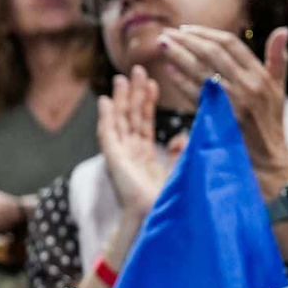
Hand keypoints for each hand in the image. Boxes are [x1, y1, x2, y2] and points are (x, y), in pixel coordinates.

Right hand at [98, 67, 174, 219]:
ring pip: (119, 120)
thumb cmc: (169, 201)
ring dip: (120, 99)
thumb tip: (182, 137)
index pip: (145, 123)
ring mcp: (120, 156)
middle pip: (131, 117)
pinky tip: (106, 100)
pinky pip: (107, 134)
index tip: (154, 82)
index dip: (148, 102)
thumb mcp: (181, 170)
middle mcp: (130, 154)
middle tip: (138, 69)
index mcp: (144, 157)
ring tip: (122, 77)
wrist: (157, 217)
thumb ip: (180, 152)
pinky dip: (106, 117)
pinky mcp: (113, 160)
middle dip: (134, 93)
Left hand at [158, 24, 287, 196]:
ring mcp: (234, 102)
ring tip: (162, 45)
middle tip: (167, 33)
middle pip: (212, 53)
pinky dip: (181, 81)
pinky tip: (168, 71)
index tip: (186, 29)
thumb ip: (278, 59)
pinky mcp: (220, 119)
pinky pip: (195, 95)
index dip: (206, 34)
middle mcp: (249, 86)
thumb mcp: (278, 90)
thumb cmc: (270, 124)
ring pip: (201, 71)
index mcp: (261, 75)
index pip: (230, 44)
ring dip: (178, 55)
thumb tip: (283, 29)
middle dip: (187, 40)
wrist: (268, 162)